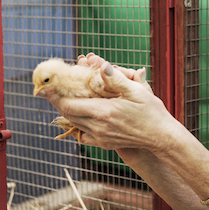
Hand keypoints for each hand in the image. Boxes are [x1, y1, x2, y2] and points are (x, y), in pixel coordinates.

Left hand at [48, 54, 176, 151]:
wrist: (161, 136)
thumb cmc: (151, 112)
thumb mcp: (136, 91)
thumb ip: (116, 79)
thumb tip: (101, 66)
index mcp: (103, 112)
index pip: (68, 105)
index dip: (55, 96)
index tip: (47, 86)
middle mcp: (98, 127)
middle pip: (67, 114)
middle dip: (58, 101)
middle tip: (51, 89)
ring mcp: (100, 137)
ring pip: (74, 124)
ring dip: (67, 111)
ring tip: (63, 98)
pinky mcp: (104, 143)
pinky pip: (83, 134)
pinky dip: (78, 124)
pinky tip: (82, 115)